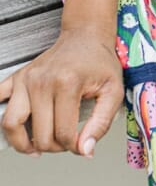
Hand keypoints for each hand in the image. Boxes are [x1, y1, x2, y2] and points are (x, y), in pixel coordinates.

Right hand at [0, 25, 123, 156]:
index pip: (63, 134)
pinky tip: (19, 128)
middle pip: (39, 135)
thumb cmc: (100, 62)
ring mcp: (26, 79)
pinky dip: (4, 118)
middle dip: (55, 147)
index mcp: (67, 84)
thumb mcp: (114, 91)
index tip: (81, 144)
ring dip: (24, 143)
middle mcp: (42, 81)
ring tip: (37, 147)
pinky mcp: (17, 77)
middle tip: (66, 142)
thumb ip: (102, 123)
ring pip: (11, 124)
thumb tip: (85, 150)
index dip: (74, 147)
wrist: (85, 36)